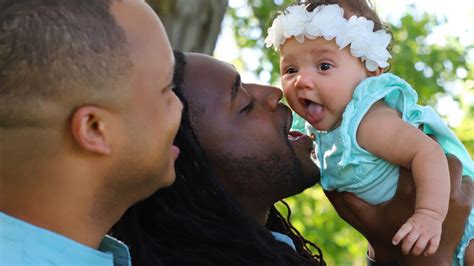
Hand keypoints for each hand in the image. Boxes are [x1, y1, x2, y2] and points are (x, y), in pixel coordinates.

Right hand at [325, 155, 471, 264]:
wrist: (418, 259)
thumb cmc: (389, 234)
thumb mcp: (365, 217)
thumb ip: (348, 201)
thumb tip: (328, 184)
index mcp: (410, 192)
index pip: (413, 160)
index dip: (412, 142)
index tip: (411, 134)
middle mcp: (435, 194)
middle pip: (442, 158)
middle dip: (434, 149)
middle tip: (424, 144)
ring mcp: (453, 200)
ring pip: (457, 167)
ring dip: (448, 163)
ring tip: (436, 160)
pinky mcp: (464, 207)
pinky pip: (467, 182)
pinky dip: (459, 178)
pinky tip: (448, 178)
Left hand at [392, 212, 441, 255]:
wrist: (431, 212)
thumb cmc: (417, 221)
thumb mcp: (409, 223)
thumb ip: (405, 233)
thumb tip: (403, 245)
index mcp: (411, 224)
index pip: (403, 230)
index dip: (398, 237)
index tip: (394, 243)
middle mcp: (419, 228)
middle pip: (410, 240)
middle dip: (406, 249)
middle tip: (405, 252)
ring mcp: (428, 232)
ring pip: (420, 246)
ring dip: (415, 252)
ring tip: (414, 252)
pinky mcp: (436, 235)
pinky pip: (434, 246)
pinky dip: (429, 252)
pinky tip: (425, 253)